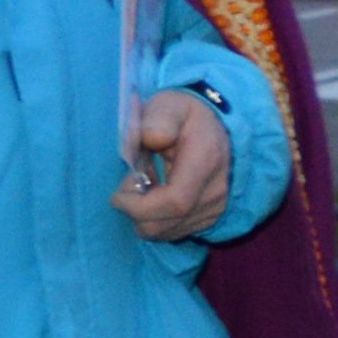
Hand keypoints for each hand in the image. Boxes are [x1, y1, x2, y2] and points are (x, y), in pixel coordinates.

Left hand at [114, 89, 232, 239]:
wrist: (219, 127)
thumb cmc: (186, 115)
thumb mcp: (170, 105)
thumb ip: (159, 118)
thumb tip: (152, 138)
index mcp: (205, 161)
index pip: (175, 202)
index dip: (139, 206)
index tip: (118, 194)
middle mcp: (216, 191)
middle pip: (166, 224)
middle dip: (135, 213)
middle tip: (128, 186)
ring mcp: (216, 208)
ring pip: (167, 232)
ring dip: (144, 217)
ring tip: (144, 189)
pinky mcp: (212, 218)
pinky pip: (175, 232)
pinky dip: (156, 221)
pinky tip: (156, 197)